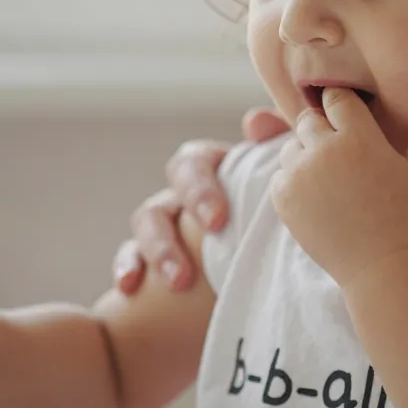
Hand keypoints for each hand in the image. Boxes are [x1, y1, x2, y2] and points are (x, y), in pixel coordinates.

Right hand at [113, 106, 289, 294]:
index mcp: (211, 173)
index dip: (200, 189)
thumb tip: (256, 122)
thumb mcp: (281, 181)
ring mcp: (162, 228)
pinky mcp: (152, 261)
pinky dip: (126, 267)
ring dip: (157, 251)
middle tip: (194, 258)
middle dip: (172, 230)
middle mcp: (180, 197)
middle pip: (163, 196)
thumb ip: (275, 146)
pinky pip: (129, 258)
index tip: (218, 222)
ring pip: (144, 226)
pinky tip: (128, 285)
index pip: (192, 164)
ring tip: (178, 281)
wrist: (274, 262)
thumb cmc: (276, 214)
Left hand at [271, 87, 407, 288]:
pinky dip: (293, 182)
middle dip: (322, 129)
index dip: (341, 103)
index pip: (336, 97)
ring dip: (305, 155)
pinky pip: (280, 176)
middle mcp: (323, 150)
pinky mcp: (283, 199)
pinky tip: (318, 198)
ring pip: (291, 147)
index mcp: (357, 137)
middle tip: (340, 151)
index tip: (347, 114)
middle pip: (309, 119)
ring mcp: (299, 175)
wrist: (385, 267)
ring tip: (331, 178)